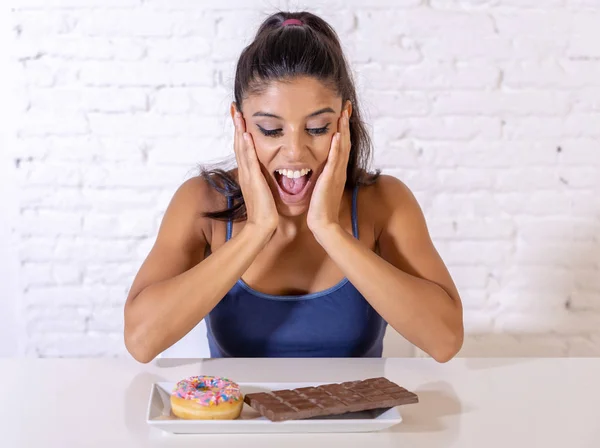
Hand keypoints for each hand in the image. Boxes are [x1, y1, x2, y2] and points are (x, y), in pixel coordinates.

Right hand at [232, 111, 278, 233]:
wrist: (262, 226)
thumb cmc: (265, 211)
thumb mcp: (263, 190)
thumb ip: (263, 180)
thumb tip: (266, 173)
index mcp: (248, 174)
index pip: (242, 149)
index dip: (240, 133)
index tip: (240, 118)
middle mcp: (245, 173)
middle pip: (238, 144)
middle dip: (237, 126)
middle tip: (234, 108)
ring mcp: (248, 176)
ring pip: (241, 149)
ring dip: (239, 131)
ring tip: (238, 115)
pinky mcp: (253, 181)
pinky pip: (249, 161)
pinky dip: (246, 147)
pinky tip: (245, 135)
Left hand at [307, 109, 351, 233]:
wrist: (322, 224)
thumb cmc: (320, 209)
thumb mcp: (321, 188)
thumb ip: (322, 177)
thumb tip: (318, 169)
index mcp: (337, 171)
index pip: (341, 146)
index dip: (343, 130)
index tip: (342, 114)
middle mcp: (339, 170)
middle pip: (345, 142)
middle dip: (346, 124)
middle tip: (346, 106)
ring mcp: (337, 174)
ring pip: (343, 147)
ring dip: (343, 130)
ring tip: (344, 113)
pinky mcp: (331, 179)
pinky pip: (335, 160)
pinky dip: (337, 147)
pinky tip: (338, 135)